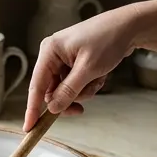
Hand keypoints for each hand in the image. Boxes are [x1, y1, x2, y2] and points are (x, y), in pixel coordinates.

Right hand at [25, 7, 139, 127]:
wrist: (127, 28)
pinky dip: (90, 86)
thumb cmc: (107, 40)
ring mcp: (64, 61)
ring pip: (67, 92)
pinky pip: (78, 87)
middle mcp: (53, 56)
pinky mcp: (76, 66)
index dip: (32, 109)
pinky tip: (100, 75)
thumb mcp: (88, 69)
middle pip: (52, 92)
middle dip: (70, 99)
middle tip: (81, 110)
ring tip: (98, 78)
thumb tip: (52, 108)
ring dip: (84, 92)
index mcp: (50, 51)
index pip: (36, 86)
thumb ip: (69, 90)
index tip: (29, 128)